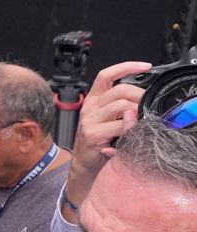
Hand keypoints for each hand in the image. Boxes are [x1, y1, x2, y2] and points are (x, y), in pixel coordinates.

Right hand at [62, 61, 151, 220]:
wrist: (84, 164)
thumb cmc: (99, 142)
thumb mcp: (108, 119)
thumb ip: (121, 107)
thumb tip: (142, 99)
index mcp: (94, 99)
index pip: (107, 75)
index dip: (127, 67)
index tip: (146, 67)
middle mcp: (90, 107)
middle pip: (120, 90)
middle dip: (140, 96)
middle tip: (147, 107)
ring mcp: (90, 120)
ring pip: (122, 106)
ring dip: (137, 113)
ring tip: (138, 122)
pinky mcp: (92, 134)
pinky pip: (119, 126)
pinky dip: (129, 129)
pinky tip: (128, 135)